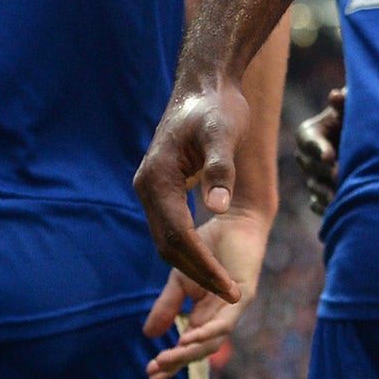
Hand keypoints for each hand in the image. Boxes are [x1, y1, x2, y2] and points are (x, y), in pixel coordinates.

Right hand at [134, 77, 251, 306]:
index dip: (203, 265)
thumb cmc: (217, 107)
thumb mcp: (224, 133)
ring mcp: (153, 189)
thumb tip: (216, 208)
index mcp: (158, 179)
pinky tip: (208, 262)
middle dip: (197, 272)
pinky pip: (171, 228)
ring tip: (222, 287)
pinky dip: (187, 249)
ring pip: (167, 240)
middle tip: (229, 294)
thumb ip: (220, 170)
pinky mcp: (163, 189)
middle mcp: (148, 188)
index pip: (178, 236)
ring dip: (191, 265)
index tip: (228, 288)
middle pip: (168, 245)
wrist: (205, 84)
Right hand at [142, 206, 267, 378]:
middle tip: (153, 374)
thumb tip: (149, 335)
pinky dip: (207, 332)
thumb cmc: (208, 247)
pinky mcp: (243, 296)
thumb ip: (166, 307)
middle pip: (199, 351)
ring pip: (212, 342)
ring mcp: (232, 308)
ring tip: (166, 360)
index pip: (187, 347)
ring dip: (188, 352)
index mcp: (204, 315)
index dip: (170, 363)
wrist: (232, 218)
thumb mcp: (179, 280)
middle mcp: (220, 317)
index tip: (149, 375)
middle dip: (176, 364)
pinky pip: (226, 322)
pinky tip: (189, 338)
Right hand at [294, 87, 345, 214]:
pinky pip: (318, 203)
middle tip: (340, 175)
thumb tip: (336, 95)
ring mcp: (312, 176)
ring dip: (326, 191)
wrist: (366, 139)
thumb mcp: (351, 108)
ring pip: (315, 186)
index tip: (330, 155)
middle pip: (311, 166)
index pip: (309, 141)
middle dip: (325, 171)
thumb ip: (344, 103)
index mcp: (308, 134)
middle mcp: (306, 157)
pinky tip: (338, 209)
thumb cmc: (355, 118)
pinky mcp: (320, 193)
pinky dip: (327, 207)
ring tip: (340, 196)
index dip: (318, 148)